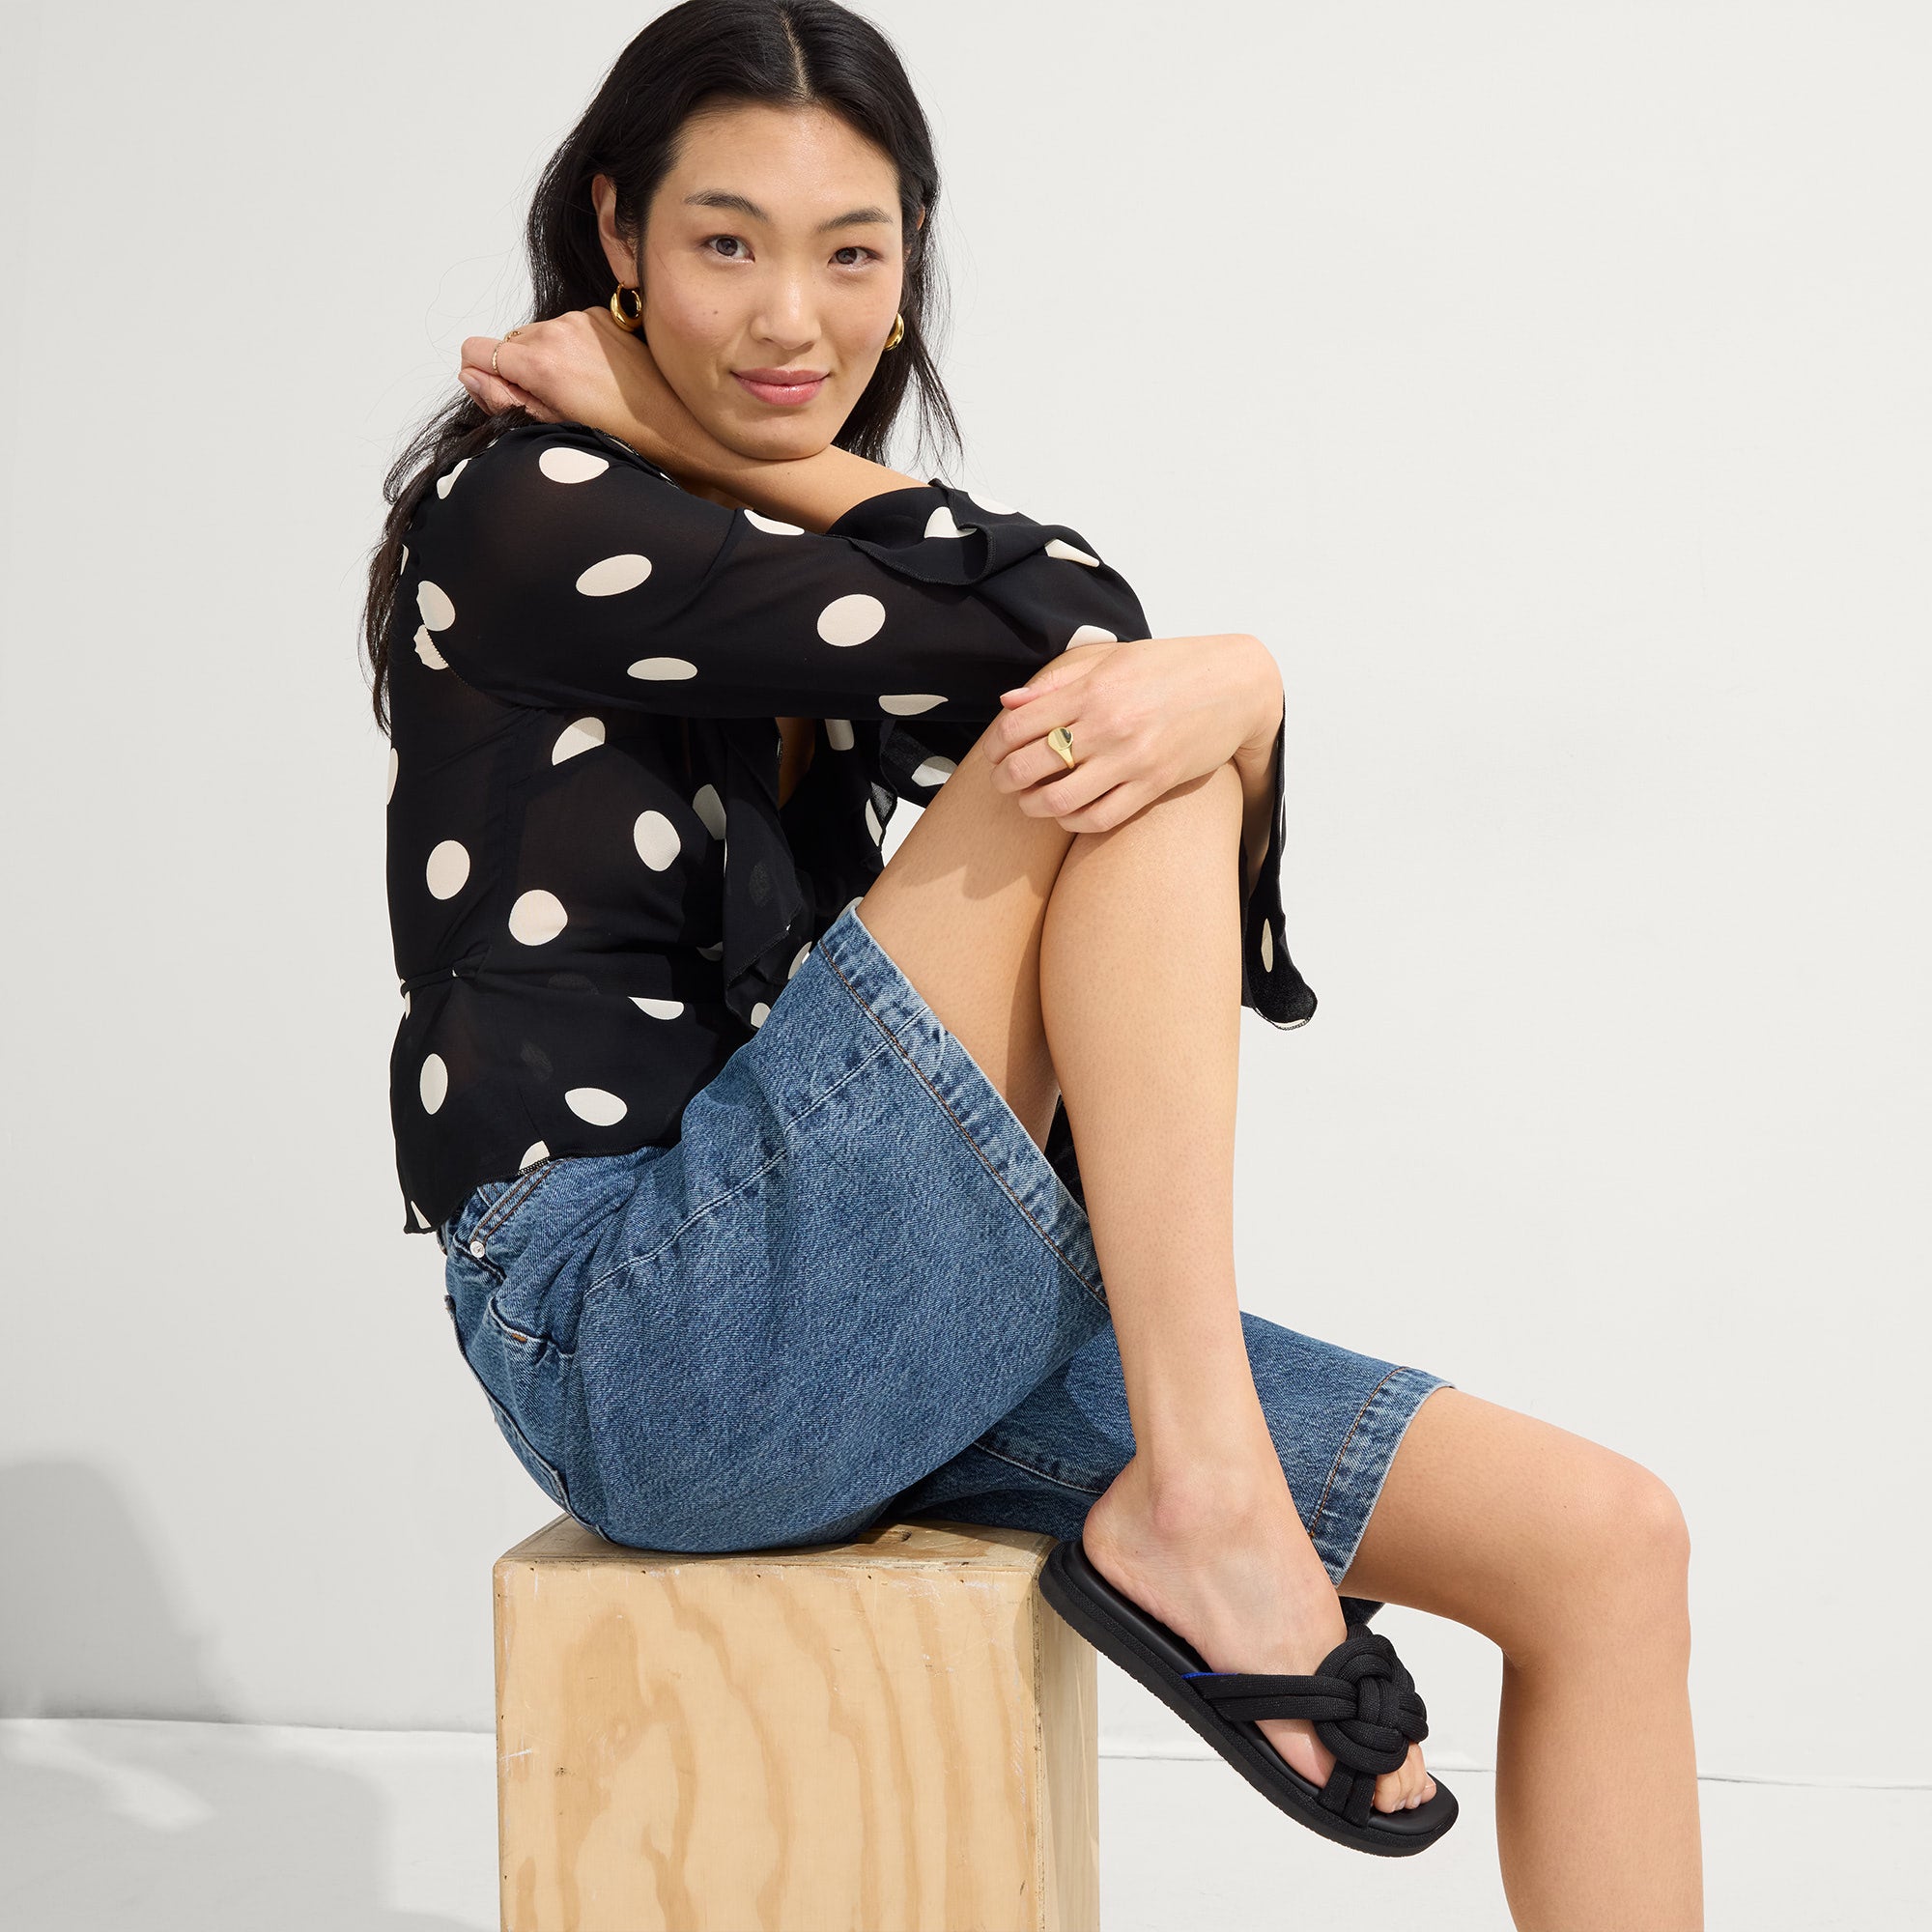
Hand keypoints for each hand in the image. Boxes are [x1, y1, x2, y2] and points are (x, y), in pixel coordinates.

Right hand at [456, 308, 730, 485]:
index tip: (507, 396)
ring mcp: (583, 318)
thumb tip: (470, 374)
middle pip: (510, 344)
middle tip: (553, 401)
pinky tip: (599, 374)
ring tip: (582, 391)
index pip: (475, 351)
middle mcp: (558, 330)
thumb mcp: (554, 426)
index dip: (484, 377)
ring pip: (540, 335)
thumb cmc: (622, 435)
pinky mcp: (605, 314)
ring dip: (548, 359)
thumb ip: (505, 398)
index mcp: (541, 362)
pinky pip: (570, 327)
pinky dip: (574, 347)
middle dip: (520, 370)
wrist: (681, 423)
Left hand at [985, 634, 1281, 833]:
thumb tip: (1008, 703)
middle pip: (1030, 766)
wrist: (1237, 686)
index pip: (1017, 725)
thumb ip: (1058, 682)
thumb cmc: (1173, 667)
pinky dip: (1072, 821)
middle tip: (1003, 781)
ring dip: (1033, 806)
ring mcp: (1132, 759)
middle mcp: (1109, 725)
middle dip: (1005, 779)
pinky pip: (1099, 818)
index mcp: (1093, 689)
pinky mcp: (1154, 785)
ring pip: (1059, 800)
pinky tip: (1066, 813)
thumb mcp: (1114, 660)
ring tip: (1030, 800)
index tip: (994, 751)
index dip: (994, 745)